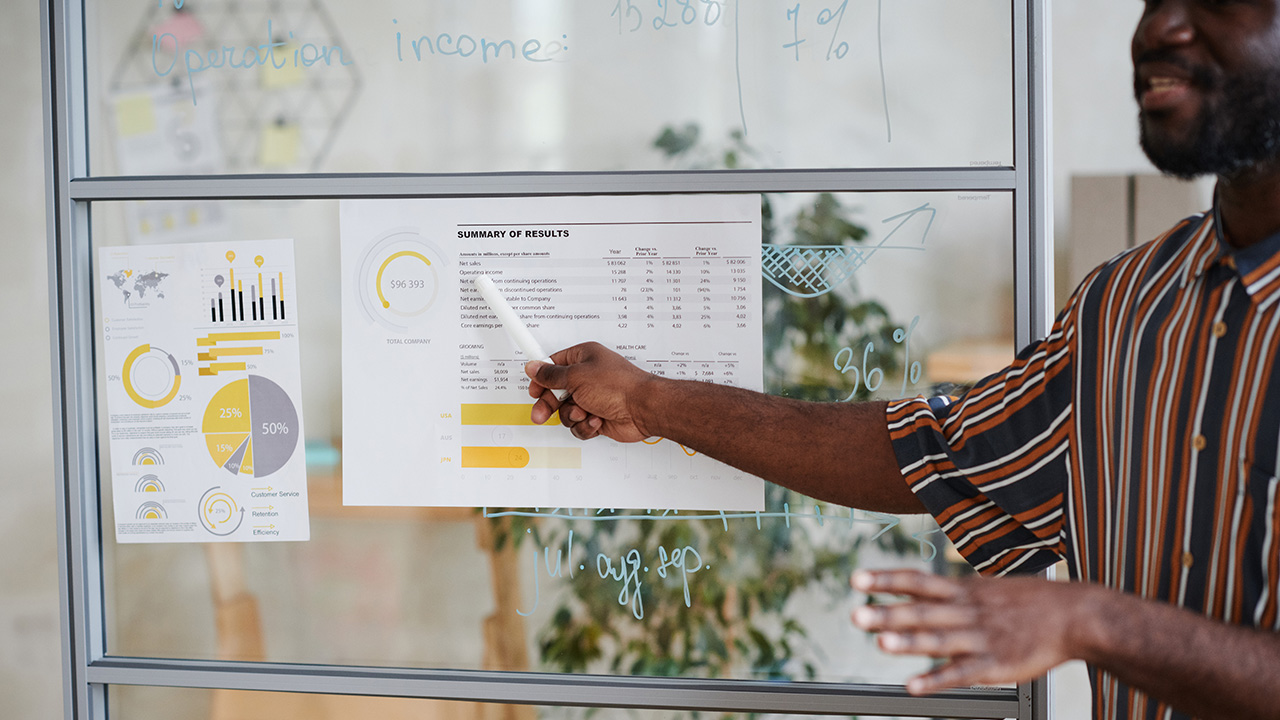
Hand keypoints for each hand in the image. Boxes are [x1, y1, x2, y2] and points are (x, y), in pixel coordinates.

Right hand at [525, 342, 656, 442]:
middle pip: (556, 392)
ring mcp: (593, 398)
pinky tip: (597, 419)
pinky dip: (586, 425)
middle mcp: (588, 377)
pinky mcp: (598, 416)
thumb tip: (534, 367)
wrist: (643, 409)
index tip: (533, 389)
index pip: (553, 366)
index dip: (541, 378)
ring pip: (566, 412)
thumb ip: (551, 375)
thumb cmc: (618, 386)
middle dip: (550, 404)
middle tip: (542, 412)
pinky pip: (579, 425)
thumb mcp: (576, 376)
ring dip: (573, 415)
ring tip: (584, 412)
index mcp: (583, 358)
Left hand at [850, 569, 1092, 694]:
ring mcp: (981, 638)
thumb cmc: (1029, 603)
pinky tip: (912, 686)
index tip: (856, 579)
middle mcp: (968, 611)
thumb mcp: (987, 588)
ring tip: (879, 643)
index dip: (887, 580)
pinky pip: (961, 674)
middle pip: (922, 611)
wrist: (1076, 617)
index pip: (918, 581)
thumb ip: (952, 593)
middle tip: (855, 614)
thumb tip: (917, 591)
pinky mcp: (995, 665)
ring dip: (909, 642)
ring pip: (939, 640)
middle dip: (887, 612)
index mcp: (964, 590)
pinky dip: (936, 680)